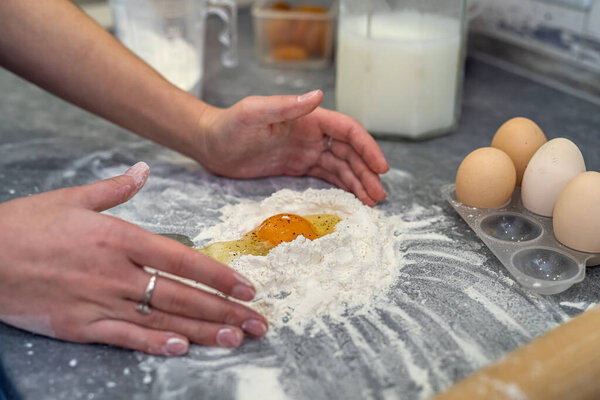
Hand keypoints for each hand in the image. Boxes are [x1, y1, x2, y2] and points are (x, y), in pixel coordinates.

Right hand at [0, 162, 267, 355]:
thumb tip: (144, 171)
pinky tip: (182, 348)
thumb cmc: (26, 225)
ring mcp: (99, 301)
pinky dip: (154, 344)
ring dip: (202, 330)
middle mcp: (117, 272)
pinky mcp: (80, 326)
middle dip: (224, 309)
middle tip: (257, 321)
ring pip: (161, 319)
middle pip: (181, 294)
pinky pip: (125, 337)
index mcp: (119, 238)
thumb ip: (115, 189)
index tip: (246, 287)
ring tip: (236, 337)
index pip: (182, 259)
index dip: (218, 275)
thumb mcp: (71, 198)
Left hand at [197, 90, 389, 205]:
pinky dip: (341, 186)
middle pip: (349, 152)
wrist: (211, 144)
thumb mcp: (254, 112)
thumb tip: (318, 95)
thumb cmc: (229, 125)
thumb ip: (286, 105)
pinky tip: (352, 198)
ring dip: (358, 182)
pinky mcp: (297, 167)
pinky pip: (325, 176)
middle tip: (379, 195)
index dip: (367, 147)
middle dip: (366, 171)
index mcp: (308, 118)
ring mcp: (305, 151)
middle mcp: (311, 134)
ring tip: (372, 202)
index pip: (347, 131)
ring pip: (340, 166)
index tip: (380, 167)